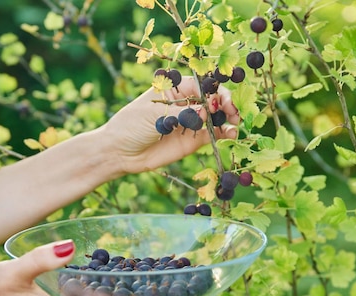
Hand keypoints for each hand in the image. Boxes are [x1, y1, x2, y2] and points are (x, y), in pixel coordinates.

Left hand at [102, 76, 239, 174]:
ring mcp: (191, 121)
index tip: (220, 99)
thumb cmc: (131, 125)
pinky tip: (231, 134)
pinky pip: (214, 134)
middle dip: (225, 103)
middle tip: (232, 112)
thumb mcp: (154, 115)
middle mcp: (186, 102)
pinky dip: (225, 132)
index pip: (201, 83)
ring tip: (235, 124)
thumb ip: (182, 113)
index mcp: (175, 88)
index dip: (214, 89)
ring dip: (229, 117)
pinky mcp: (193, 140)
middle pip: (213, 98)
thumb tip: (207, 110)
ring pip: (217, 116)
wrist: (120, 152)